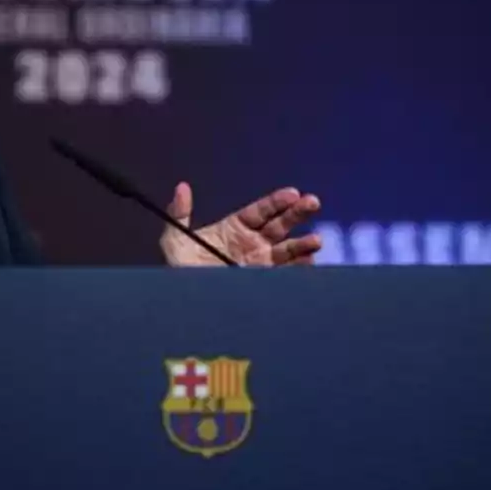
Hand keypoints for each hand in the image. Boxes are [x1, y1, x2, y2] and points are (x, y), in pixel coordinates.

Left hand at [160, 182, 321, 266]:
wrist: (186, 302)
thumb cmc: (178, 270)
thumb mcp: (175, 240)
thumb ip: (179, 213)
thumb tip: (182, 187)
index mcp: (236, 228)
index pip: (262, 210)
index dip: (278, 201)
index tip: (292, 193)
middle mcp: (253, 243)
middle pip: (281, 224)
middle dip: (299, 213)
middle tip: (313, 202)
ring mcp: (261, 263)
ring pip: (288, 249)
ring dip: (304, 244)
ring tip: (315, 241)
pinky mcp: (264, 282)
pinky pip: (286, 273)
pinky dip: (299, 268)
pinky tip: (307, 262)